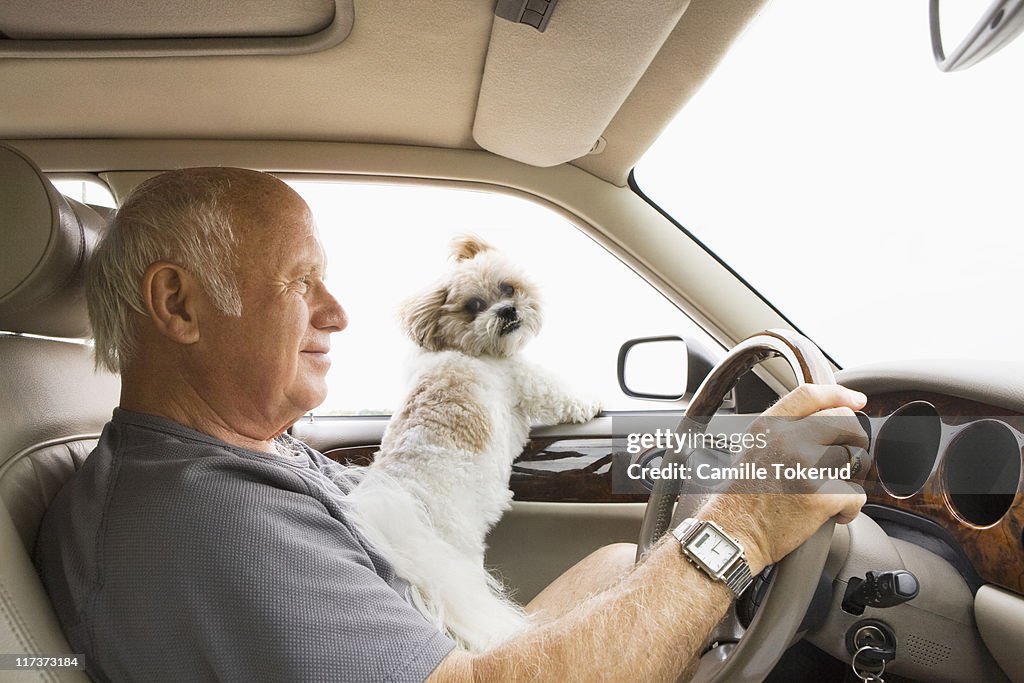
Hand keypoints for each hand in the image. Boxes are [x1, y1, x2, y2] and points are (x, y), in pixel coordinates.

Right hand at [701, 383, 867, 571]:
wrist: (733, 533)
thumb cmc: (742, 497)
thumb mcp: (754, 449)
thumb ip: (784, 431)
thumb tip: (823, 420)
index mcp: (769, 427)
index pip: (810, 395)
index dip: (839, 395)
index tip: (857, 400)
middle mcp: (787, 440)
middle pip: (844, 421)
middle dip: (854, 439)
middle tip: (848, 458)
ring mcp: (805, 466)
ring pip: (854, 459)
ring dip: (850, 479)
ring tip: (830, 493)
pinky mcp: (820, 495)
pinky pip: (856, 495)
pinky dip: (849, 509)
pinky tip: (831, 514)